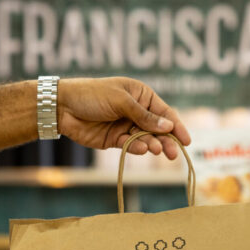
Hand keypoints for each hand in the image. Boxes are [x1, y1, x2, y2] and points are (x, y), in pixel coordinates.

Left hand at [57, 77, 190, 158]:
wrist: (63, 107)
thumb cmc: (92, 95)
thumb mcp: (121, 101)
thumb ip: (144, 116)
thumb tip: (168, 126)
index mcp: (141, 95)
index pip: (165, 112)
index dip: (176, 126)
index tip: (187, 141)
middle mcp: (136, 111)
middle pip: (158, 129)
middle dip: (167, 141)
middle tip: (174, 154)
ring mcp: (126, 126)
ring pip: (146, 139)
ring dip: (152, 145)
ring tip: (156, 150)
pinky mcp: (115, 140)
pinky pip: (131, 145)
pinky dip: (137, 148)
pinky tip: (142, 150)